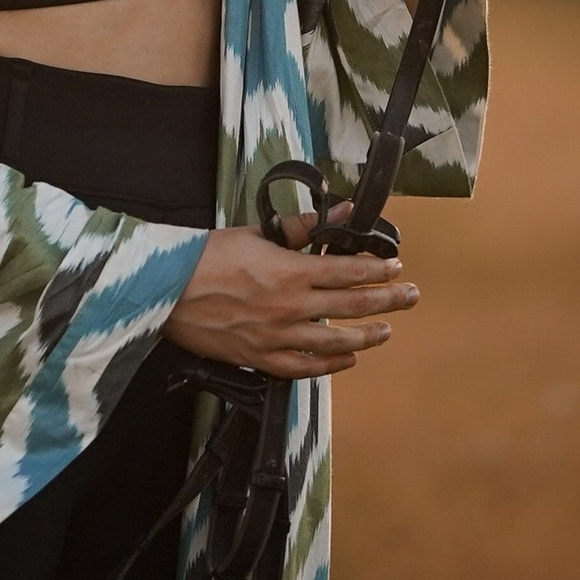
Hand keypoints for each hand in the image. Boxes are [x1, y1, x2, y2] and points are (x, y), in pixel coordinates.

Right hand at [164, 222, 418, 381]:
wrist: (169, 290)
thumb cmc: (209, 256)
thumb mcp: (258, 234)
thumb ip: (302, 228)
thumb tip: (339, 212)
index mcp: (291, 272)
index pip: (348, 272)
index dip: (377, 271)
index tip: (396, 267)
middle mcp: (291, 308)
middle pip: (352, 306)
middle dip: (387, 300)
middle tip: (410, 296)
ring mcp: (278, 338)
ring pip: (336, 343)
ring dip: (366, 336)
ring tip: (386, 330)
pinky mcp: (261, 359)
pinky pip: (305, 368)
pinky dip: (330, 365)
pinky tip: (346, 359)